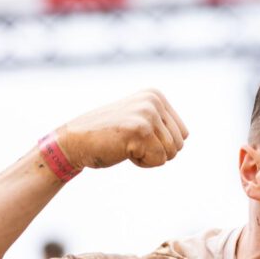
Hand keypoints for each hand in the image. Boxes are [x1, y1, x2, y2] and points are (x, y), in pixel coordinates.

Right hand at [57, 89, 188, 169]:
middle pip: (179, 144)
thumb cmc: (106, 137)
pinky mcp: (140, 130)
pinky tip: (122, 151)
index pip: (183, 134)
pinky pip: (158, 160)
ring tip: (125, 145)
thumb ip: (161, 123)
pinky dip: (141, 163)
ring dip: (148, 157)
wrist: (73, 143)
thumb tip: (186, 136)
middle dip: (157, 152)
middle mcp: (154, 100)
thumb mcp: (137, 120)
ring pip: (170, 153)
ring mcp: (147, 113)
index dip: (161, 145)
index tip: (136, 137)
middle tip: (130, 143)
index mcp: (155, 95)